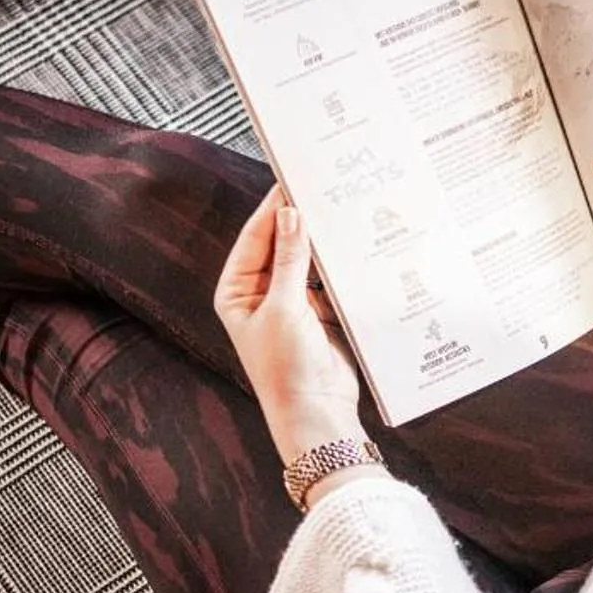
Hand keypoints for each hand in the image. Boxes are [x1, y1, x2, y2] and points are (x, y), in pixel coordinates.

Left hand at [214, 185, 369, 464]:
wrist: (318, 413)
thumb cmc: (286, 368)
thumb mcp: (285, 307)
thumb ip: (290, 258)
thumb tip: (290, 213)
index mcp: (238, 291)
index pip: (255, 237)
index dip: (274, 208)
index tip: (292, 179)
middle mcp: (262, 294)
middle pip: (281, 246)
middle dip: (301, 222)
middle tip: (322, 187)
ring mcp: (292, 303)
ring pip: (308, 261)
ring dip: (323, 243)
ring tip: (342, 210)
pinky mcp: (320, 314)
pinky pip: (329, 280)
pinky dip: (340, 266)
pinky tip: (355, 245)